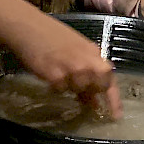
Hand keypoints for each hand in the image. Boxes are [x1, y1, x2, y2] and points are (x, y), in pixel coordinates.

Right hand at [3, 12, 122, 118]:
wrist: (28, 26)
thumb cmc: (51, 38)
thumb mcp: (76, 53)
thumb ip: (88, 74)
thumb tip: (95, 103)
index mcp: (93, 52)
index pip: (109, 79)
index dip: (114, 100)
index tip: (116, 116)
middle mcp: (86, 60)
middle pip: (99, 86)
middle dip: (91, 90)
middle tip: (78, 86)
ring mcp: (72, 67)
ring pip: (79, 90)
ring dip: (70, 87)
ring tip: (59, 72)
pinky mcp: (55, 74)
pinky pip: (60, 90)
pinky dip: (55, 86)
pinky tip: (49, 72)